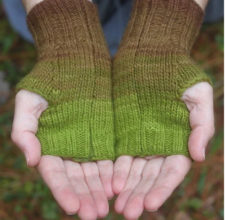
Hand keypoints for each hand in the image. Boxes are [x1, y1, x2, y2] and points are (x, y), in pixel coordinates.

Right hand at [11, 90, 113, 218]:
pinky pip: (107, 158)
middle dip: (84, 198)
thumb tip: (31, 161)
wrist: (71, 70)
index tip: (72, 207)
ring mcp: (86, 145)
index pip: (54, 174)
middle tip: (94, 215)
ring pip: (92, 173)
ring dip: (99, 191)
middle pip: (76, 179)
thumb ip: (24, 133)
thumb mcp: (27, 105)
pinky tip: (116, 186)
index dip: (62, 191)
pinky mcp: (102, 138)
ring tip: (106, 208)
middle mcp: (67, 151)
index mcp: (48, 147)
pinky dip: (111, 173)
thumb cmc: (46, 86)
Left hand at [112, 82, 214, 219]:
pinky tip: (109, 184)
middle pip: (150, 177)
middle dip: (140, 195)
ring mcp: (141, 142)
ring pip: (134, 171)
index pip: (172, 172)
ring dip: (127, 189)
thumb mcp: (198, 98)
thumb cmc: (179, 77)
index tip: (152, 204)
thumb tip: (199, 156)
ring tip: (117, 206)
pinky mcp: (125, 134)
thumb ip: (201, 127)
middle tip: (129, 213)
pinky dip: (115, 171)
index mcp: (179, 142)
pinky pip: (120, 156)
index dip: (163, 188)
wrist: (153, 61)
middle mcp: (160, 146)